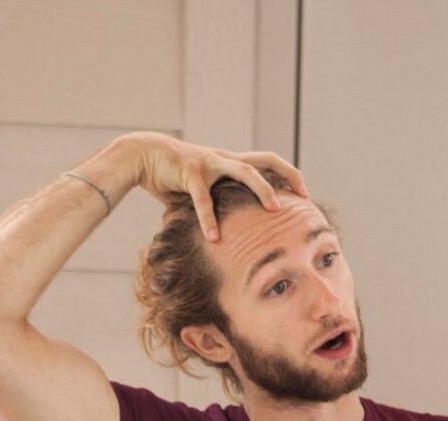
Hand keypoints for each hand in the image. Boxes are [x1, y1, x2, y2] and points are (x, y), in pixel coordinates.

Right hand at [128, 131, 309, 240]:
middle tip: (304, 196)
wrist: (143, 156)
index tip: (305, 194)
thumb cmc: (176, 177)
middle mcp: (225, 158)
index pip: (268, 162)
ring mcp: (209, 162)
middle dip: (288, 175)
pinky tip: (214, 238)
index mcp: (231, 161)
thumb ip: (222, 203)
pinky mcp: (188, 170)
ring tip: (275, 211)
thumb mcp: (205, 190)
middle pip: (266, 159)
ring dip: (262, 190)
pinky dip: (208, 219)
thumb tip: (237, 232)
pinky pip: (202, 197)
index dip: (289, 174)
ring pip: (244, 171)